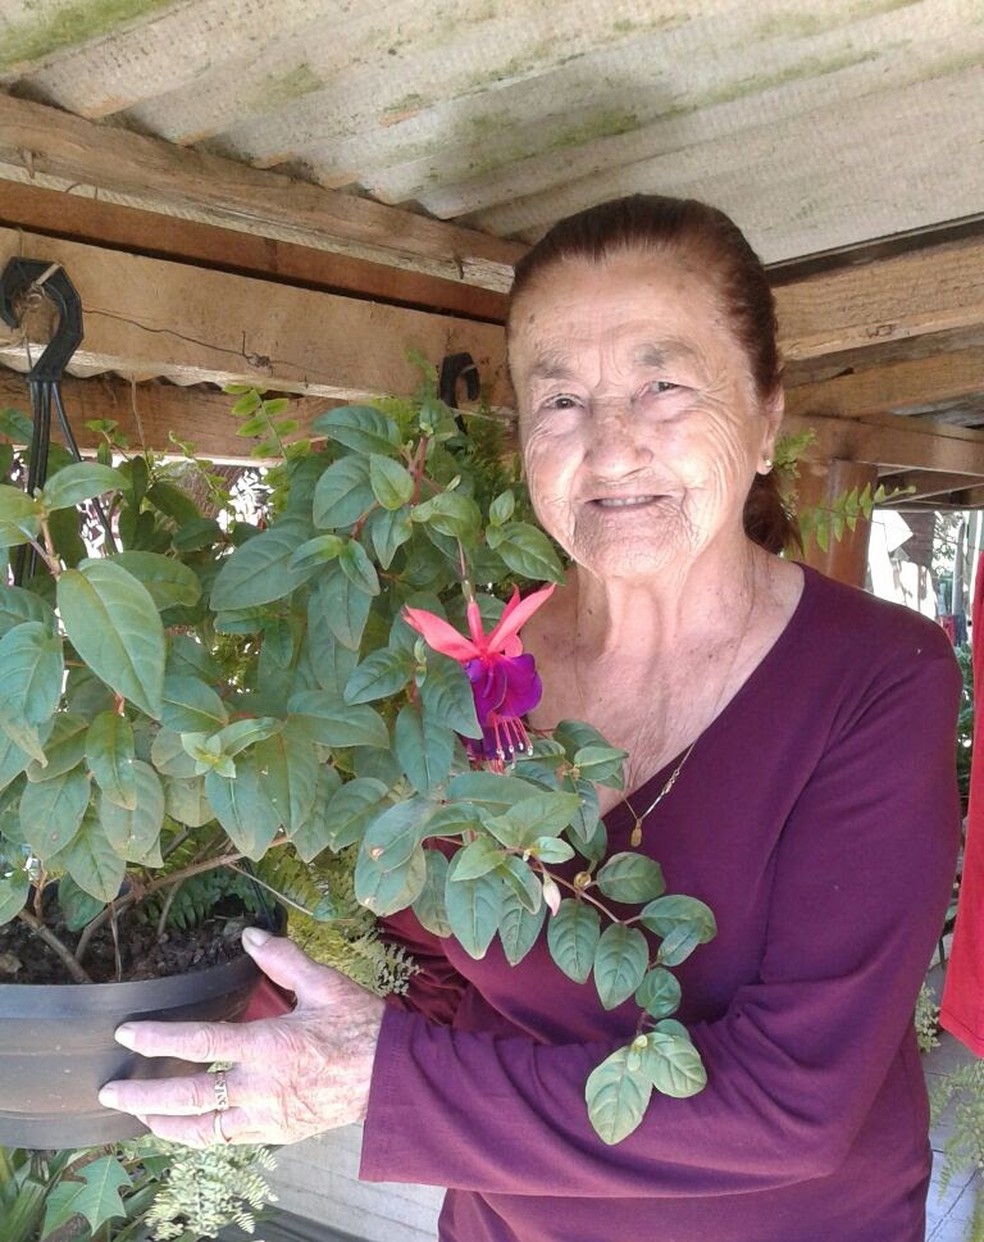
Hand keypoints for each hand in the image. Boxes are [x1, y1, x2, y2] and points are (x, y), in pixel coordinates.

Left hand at [97, 927, 384, 1147]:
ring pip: (201, 1130)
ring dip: (164, 1123)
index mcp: (268, 1046)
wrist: (391, 1077)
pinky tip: (186, 1128)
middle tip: (111, 1089)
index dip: (158, 1037)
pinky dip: (199, 1136)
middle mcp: (260, 1088)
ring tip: (139, 1115)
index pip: (199, 1043)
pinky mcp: (276, 1134)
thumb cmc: (360, 1027)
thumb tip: (248, 936)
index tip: (127, 1033)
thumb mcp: (324, 984)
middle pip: (187, 1097)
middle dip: (143, 1094)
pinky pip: (226, 1140)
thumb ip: (283, 959)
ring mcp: (266, 1117)